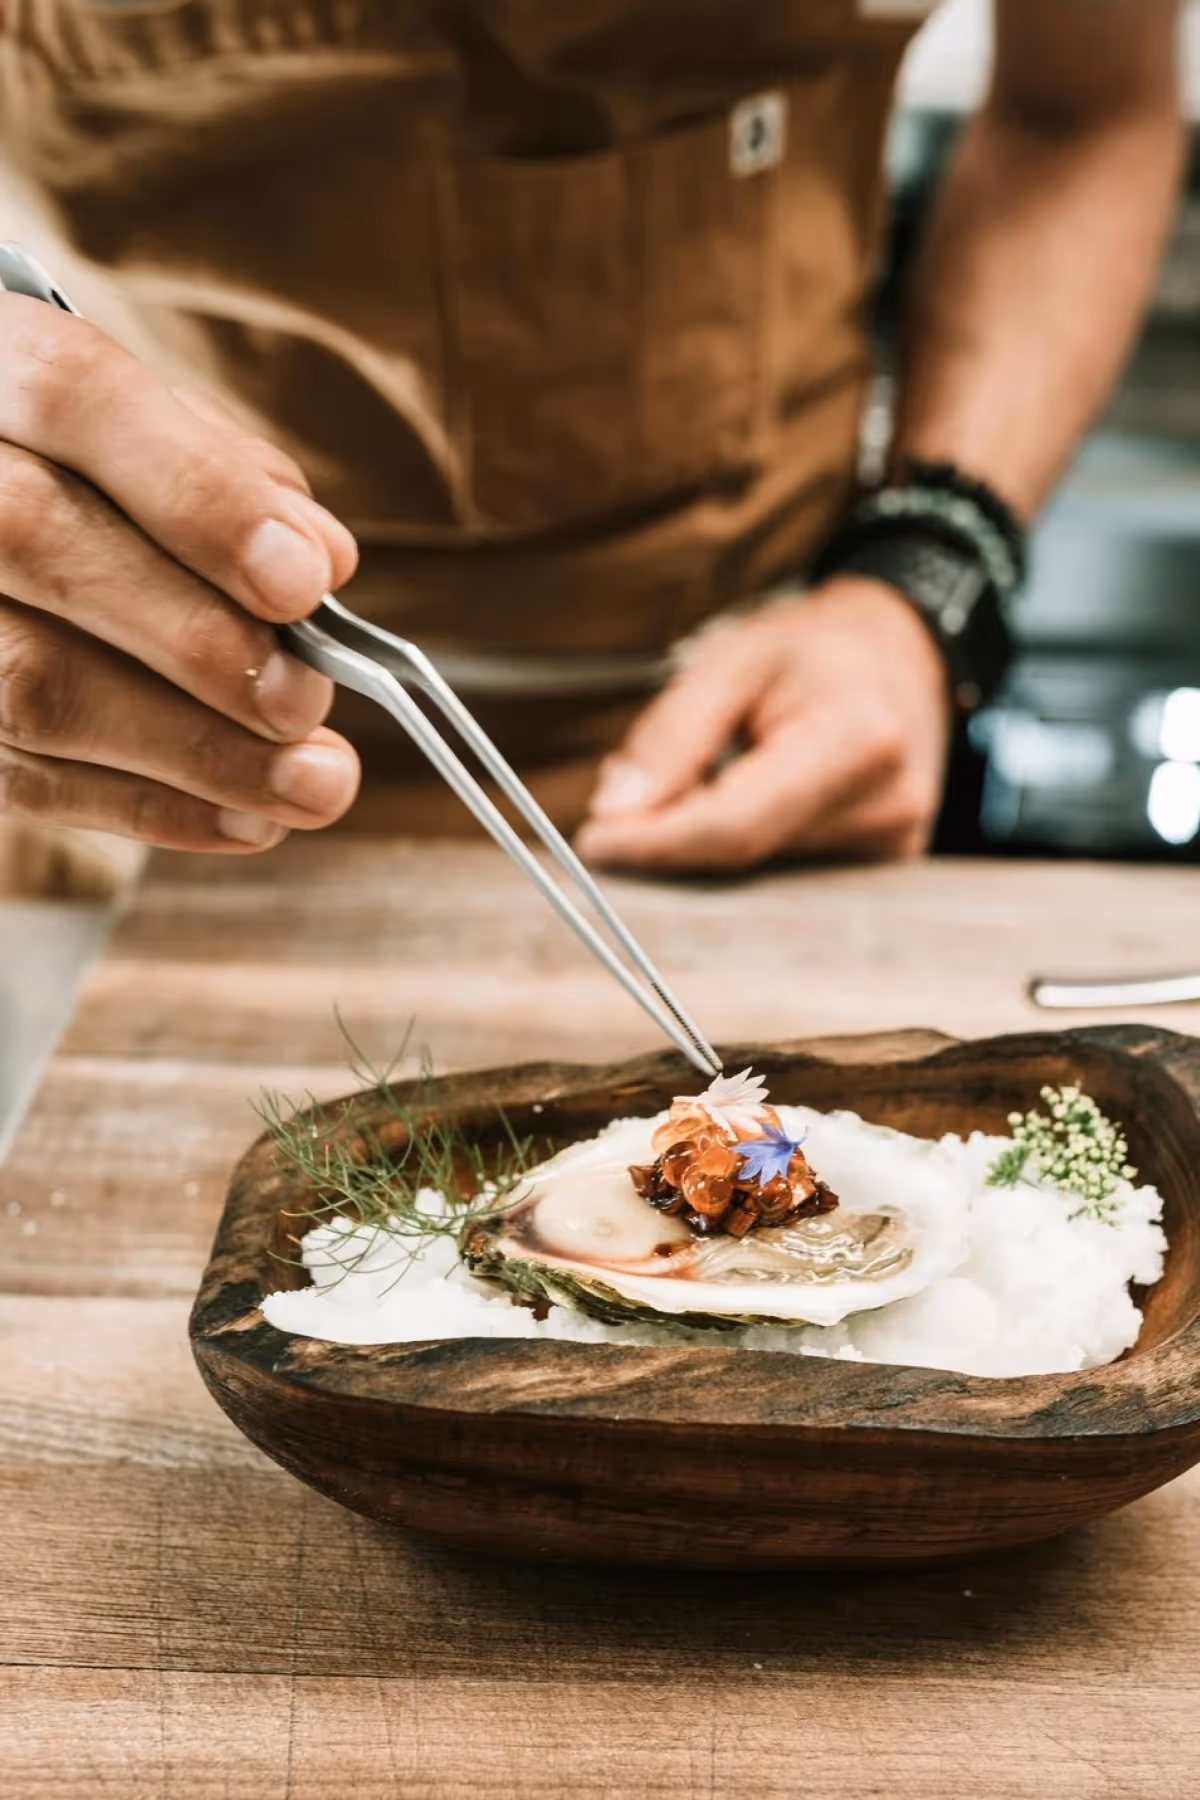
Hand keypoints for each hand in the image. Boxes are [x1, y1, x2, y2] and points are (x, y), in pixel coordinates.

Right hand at [0, 293, 361, 852]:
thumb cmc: (91, 467)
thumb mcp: (154, 427)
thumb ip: (231, 475)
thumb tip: (320, 559)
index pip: (73, 396)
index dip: (197, 496)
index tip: (305, 582)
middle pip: (32, 538)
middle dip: (196, 638)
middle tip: (308, 700)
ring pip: (22, 681)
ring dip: (189, 751)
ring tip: (313, 785)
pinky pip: (20, 775)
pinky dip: (150, 807)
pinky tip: (249, 818)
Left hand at [576, 579, 952, 870]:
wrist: (902, 653)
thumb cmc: (814, 651)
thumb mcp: (734, 657)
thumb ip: (673, 733)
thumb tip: (616, 811)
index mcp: (858, 741)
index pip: (735, 824)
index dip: (656, 842)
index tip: (592, 843)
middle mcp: (888, 806)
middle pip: (742, 856)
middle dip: (669, 842)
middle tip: (619, 814)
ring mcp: (894, 845)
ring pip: (757, 873)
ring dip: (704, 843)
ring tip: (707, 780)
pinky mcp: (887, 866)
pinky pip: (785, 875)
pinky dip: (742, 849)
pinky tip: (742, 805)